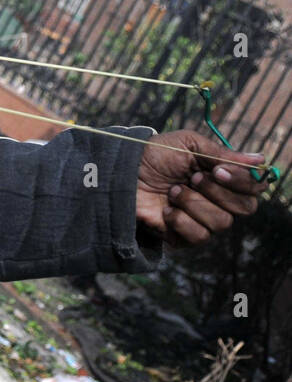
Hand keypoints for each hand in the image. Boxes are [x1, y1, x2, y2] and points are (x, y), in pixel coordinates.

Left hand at [135, 130, 264, 245]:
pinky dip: (180, 220)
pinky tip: (165, 209)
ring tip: (172, 191)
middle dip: (217, 192)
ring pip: (221, 222)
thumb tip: (260, 160)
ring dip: (193, 203)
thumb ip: (221, 153)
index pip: (254, 189)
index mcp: (223, 179)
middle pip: (244, 208)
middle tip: (191, 178)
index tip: (217, 170)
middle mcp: (218, 201)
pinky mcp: (183, 237)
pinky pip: (198, 236)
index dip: (243, 182)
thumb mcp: (187, 145)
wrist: (121, 172)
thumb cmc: (154, 155)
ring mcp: (201, 220)